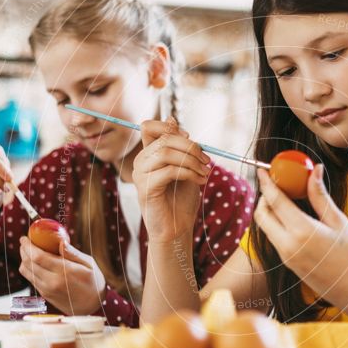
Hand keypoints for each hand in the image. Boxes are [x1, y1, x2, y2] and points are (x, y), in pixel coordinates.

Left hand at [18, 236, 105, 314]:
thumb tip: (61, 241)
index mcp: (64, 271)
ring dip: (24, 260)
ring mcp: (47, 290)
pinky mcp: (45, 295)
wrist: (93, 305)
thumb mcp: (89, 264)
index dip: (28, 246)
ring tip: (28, 252)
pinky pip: (31, 279)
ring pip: (26, 272)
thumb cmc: (93, 281)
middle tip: (24, 243)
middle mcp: (52, 282)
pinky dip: (28, 269)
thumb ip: (72, 253)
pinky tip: (35, 264)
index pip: (38, 256)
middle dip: (23, 250)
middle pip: (28, 263)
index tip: (24, 238)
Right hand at [132, 117, 210, 243]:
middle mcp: (141, 162)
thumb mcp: (184, 167)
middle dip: (191, 147)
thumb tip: (172, 118)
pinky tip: (200, 181)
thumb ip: (179, 146)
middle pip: (164, 139)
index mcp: (148, 154)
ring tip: (205, 173)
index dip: (170, 127)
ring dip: (192, 161)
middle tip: (207, 161)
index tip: (190, 138)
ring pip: (167, 153)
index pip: (149, 127)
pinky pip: (169, 171)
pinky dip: (189, 173)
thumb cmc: (180, 200)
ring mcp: (140, 175)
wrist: (176, 229)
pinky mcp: (146, 188)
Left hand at [254, 164, 347, 302]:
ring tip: (284, 200)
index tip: (261, 171)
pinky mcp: (286, 263)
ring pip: (265, 228)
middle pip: (262, 215)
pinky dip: (275, 224)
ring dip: (268, 211)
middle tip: (274, 186)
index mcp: (302, 230)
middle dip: (263, 197)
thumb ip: (320, 195)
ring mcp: (285, 256)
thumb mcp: (337, 220)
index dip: (266, 183)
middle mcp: (288, 244)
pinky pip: (273, 238)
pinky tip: (290, 218)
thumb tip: (315, 170)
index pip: (275, 201)